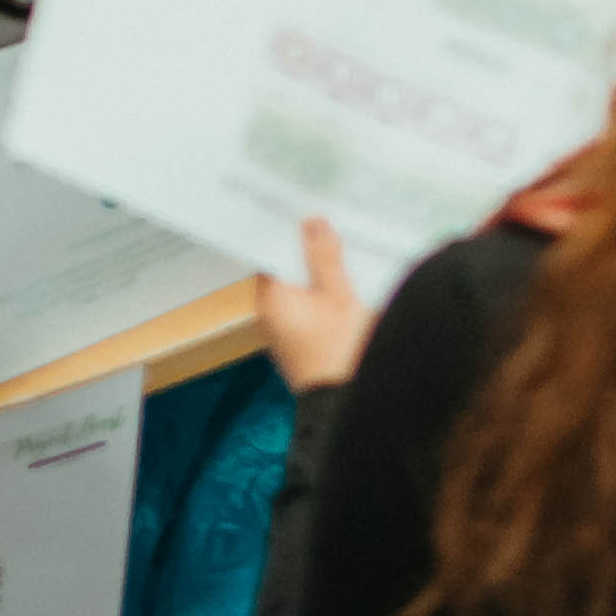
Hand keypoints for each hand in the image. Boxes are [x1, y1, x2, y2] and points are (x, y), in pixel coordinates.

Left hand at [258, 218, 370, 394]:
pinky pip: (307, 305)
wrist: (344, 405)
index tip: (304, 209)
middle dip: (307, 247)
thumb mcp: (340, 297)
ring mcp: (285, 328)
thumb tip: (313, 223)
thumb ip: (325, 258)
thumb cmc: (341, 354)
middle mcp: (270, 313)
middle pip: (285, 267)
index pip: (271, 250)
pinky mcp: (300, 339)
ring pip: (298, 286)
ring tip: (341, 247)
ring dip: (317, 269)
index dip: (288, 229)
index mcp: (271, 298)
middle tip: (329, 222)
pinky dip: (322, 291)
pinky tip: (345, 282)